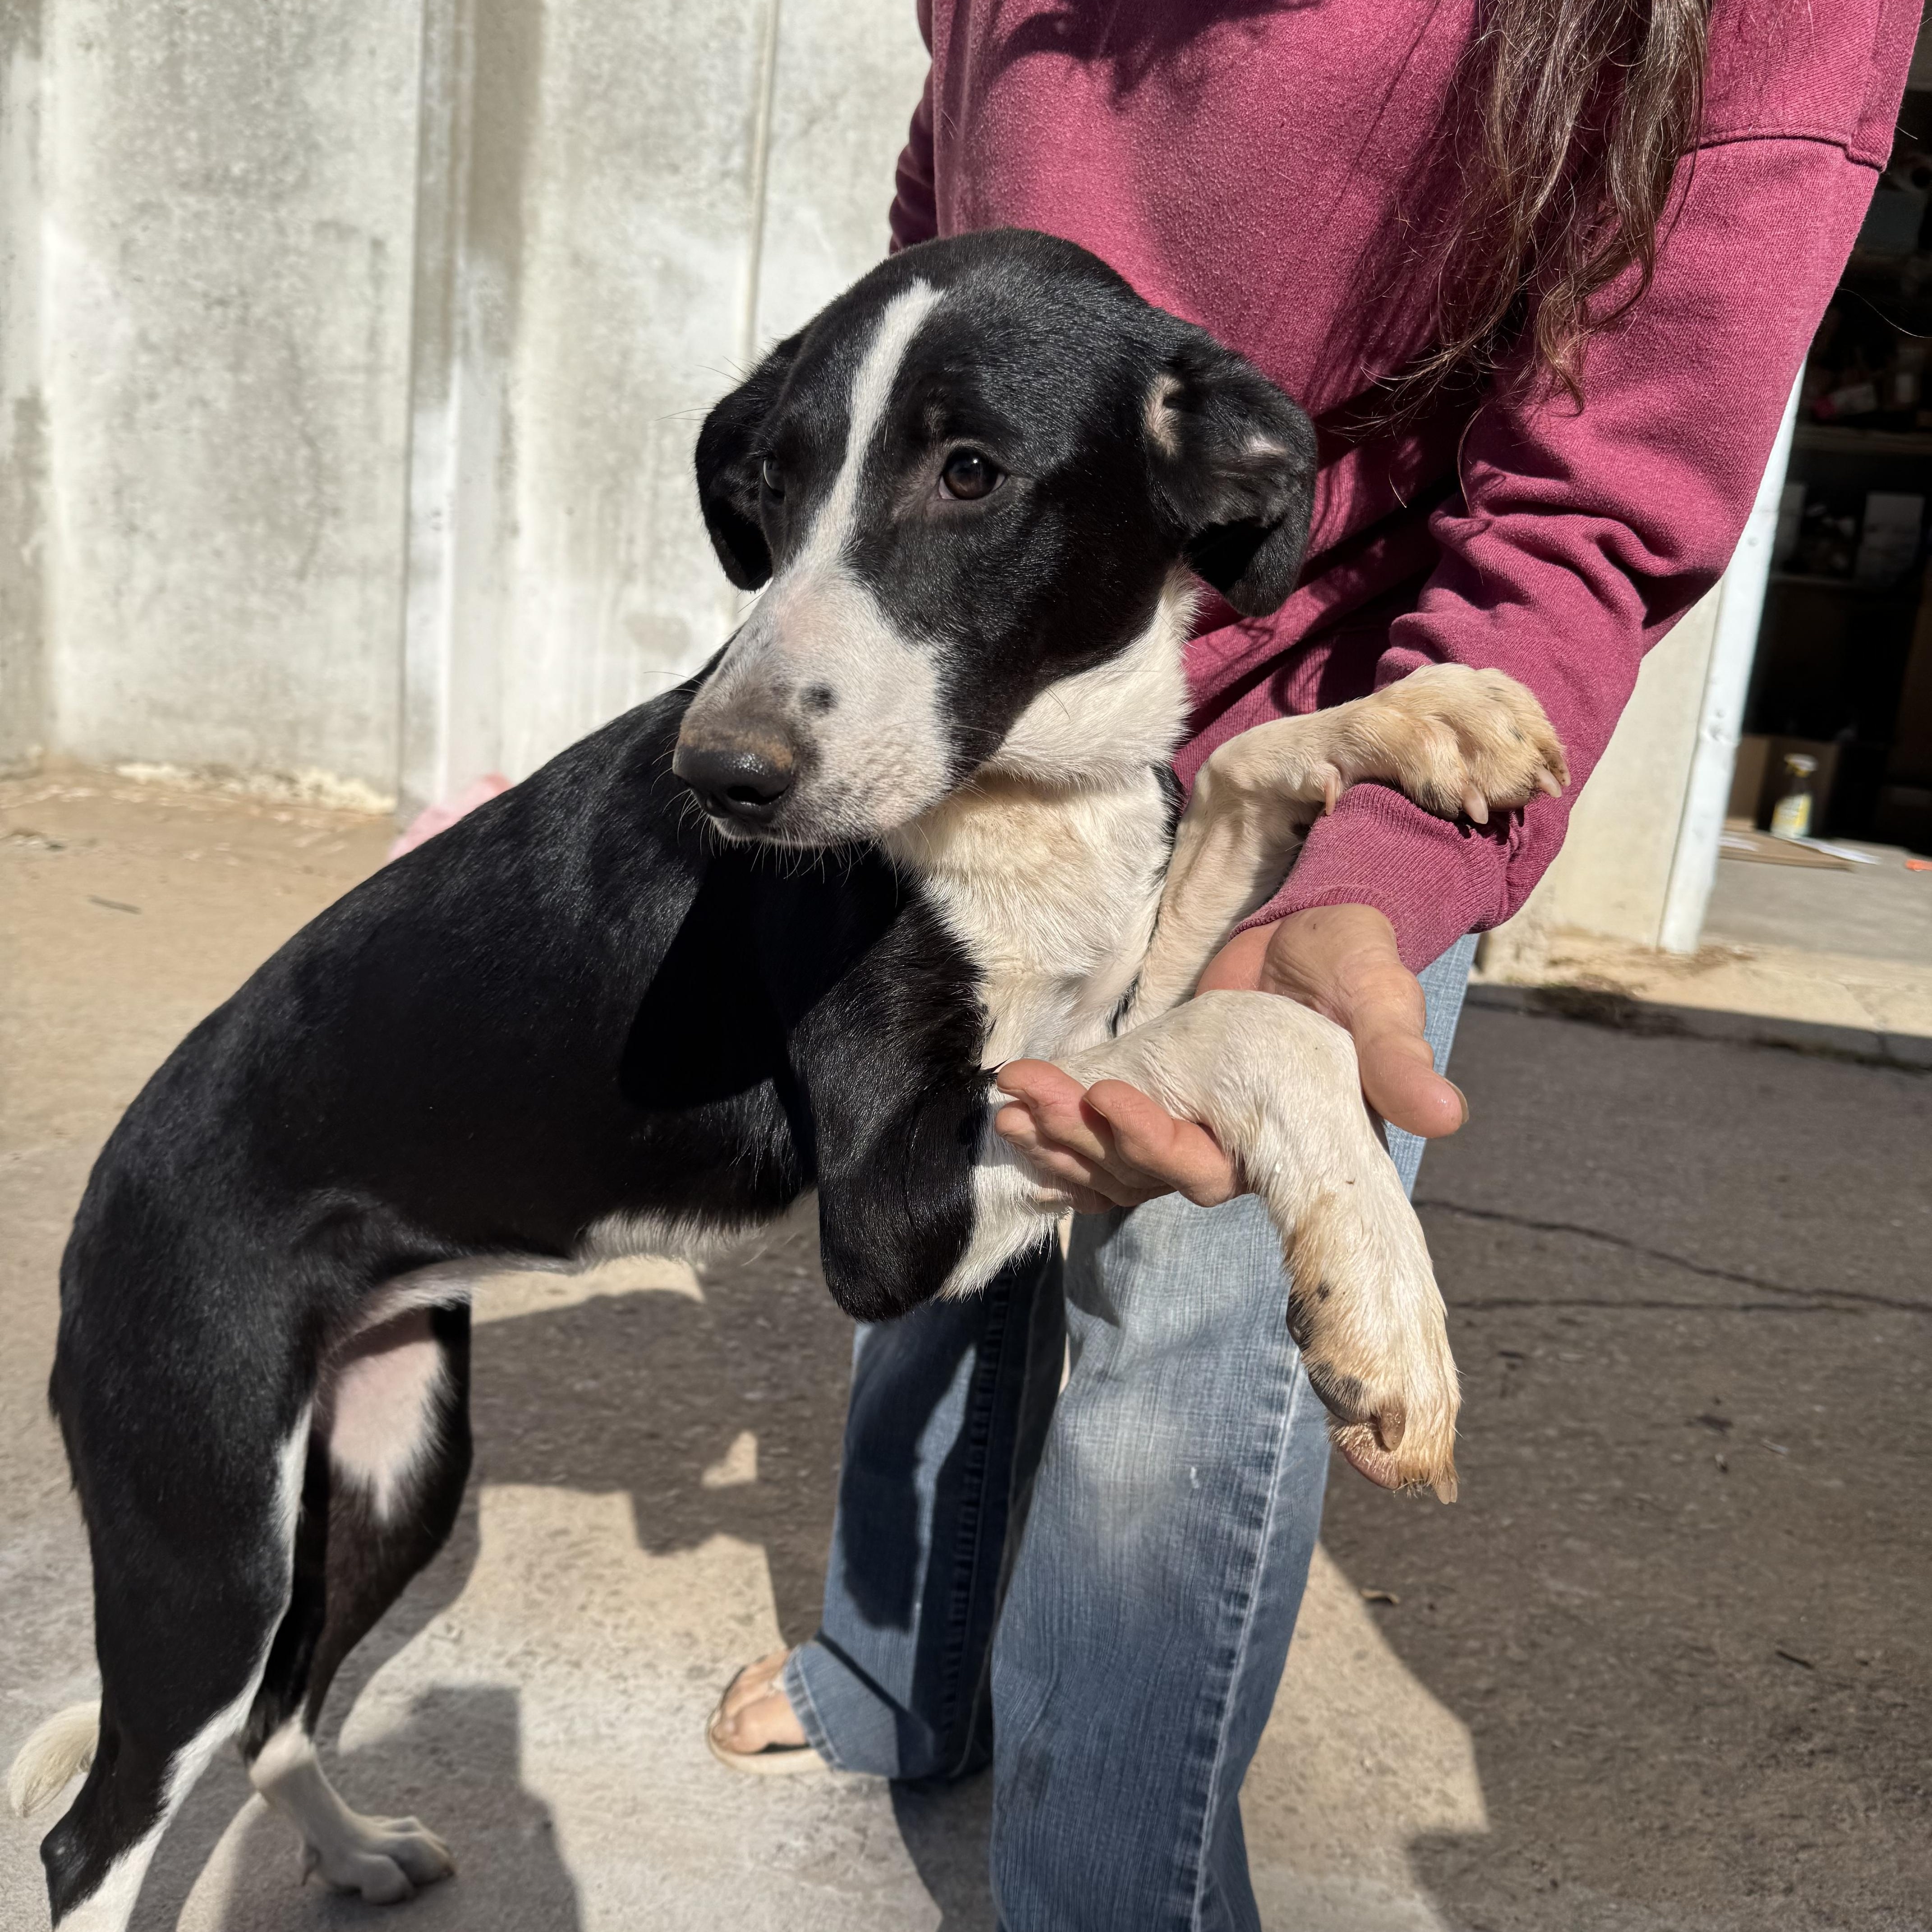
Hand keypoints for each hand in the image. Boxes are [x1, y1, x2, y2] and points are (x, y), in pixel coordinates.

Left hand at [993, 905, 1465, 1208]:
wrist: (1313, 928)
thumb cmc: (1355, 966)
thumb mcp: (1381, 998)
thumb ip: (1397, 1055)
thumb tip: (1442, 1117)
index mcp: (1285, 1141)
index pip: (1212, 1173)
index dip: (1158, 1150)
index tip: (1114, 1103)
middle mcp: (1230, 1147)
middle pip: (1142, 1172)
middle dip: (1085, 1139)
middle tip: (1033, 1099)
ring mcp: (1187, 1123)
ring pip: (1109, 1160)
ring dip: (1057, 1137)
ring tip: (1010, 1101)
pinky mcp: (1156, 1095)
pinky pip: (1098, 1135)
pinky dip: (1057, 1128)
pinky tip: (1014, 1110)